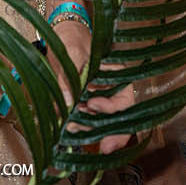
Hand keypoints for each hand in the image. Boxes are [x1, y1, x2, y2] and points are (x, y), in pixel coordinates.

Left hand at [55, 20, 135, 154]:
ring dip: (95, 133)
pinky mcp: (87, 108)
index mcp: (118, 74)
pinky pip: (91, 123)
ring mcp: (101, 100)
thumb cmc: (70, 40)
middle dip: (115, 135)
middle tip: (104, 147)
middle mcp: (113, 90)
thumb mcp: (69, 53)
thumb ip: (68, 76)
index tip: (91, 105)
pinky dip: (84, 130)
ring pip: (107, 124)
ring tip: (76, 133)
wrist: (61, 37)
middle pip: (122, 118)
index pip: (124, 97)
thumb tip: (69, 100)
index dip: (111, 106)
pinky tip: (73, 132)